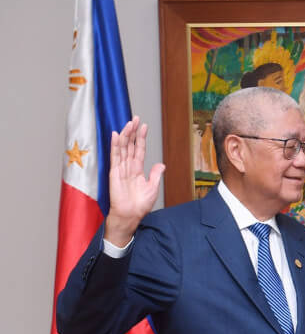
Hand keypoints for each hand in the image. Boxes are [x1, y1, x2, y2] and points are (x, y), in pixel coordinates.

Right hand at [105, 116, 164, 246]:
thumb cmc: (140, 204)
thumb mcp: (152, 188)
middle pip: (130, 145)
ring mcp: (121, 168)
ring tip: (129, 123)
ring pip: (123, 148)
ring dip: (125, 135)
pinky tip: (115, 135)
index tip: (144, 126)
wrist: (130, 214)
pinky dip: (115, 145)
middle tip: (136, 118)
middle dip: (133, 132)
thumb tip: (161, 164)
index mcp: (138, 170)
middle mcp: (129, 167)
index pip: (139, 150)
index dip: (141, 138)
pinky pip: (114, 156)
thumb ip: (155, 175)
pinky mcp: (114, 172)